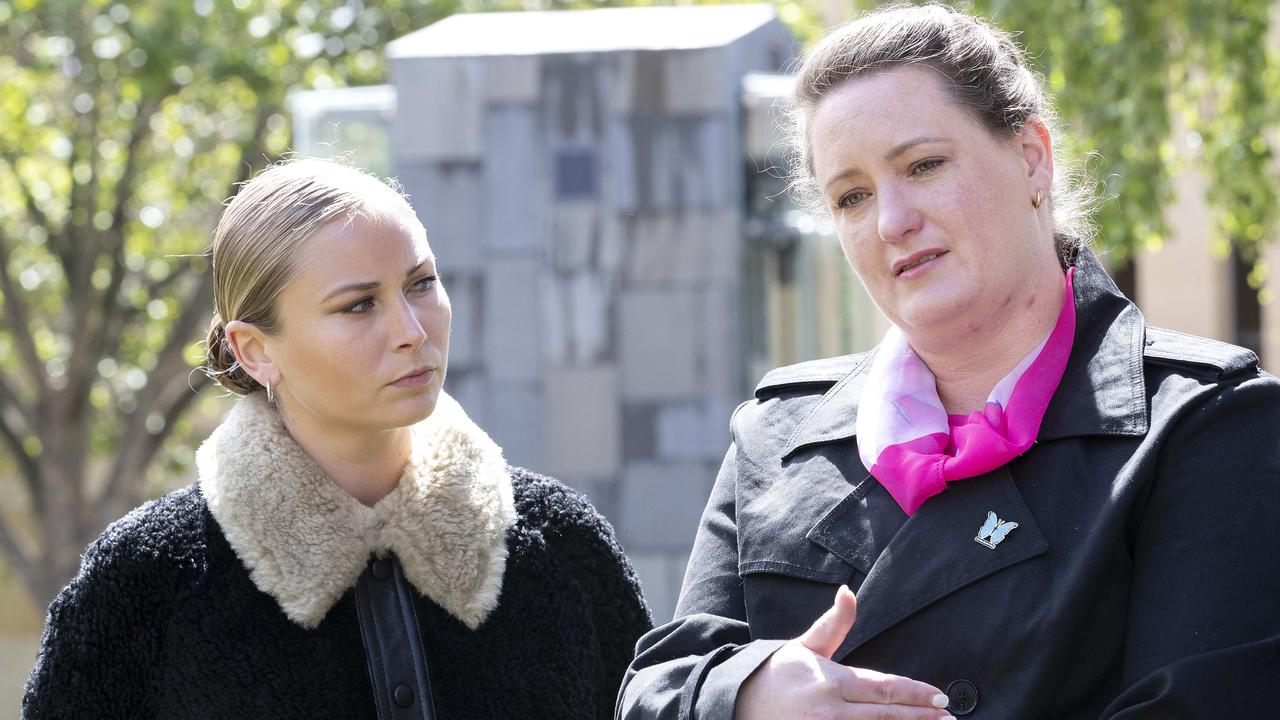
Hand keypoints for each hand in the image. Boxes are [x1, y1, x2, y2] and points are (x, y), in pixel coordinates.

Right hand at [735, 586, 952, 719]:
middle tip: (948, 718)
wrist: (738, 700)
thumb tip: (848, 591)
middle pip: (886, 715)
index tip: (940, 697)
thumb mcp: (806, 645)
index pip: (884, 688)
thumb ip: (834, 622)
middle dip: (920, 717)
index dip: (915, 694)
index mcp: (831, 680)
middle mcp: (830, 710)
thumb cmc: (777, 672)